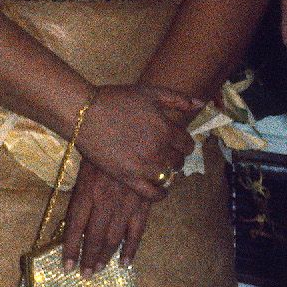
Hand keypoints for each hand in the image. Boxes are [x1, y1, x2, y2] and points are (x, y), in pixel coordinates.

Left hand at [62, 158, 154, 274]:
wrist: (136, 133)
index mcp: (87, 190)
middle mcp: (105, 201)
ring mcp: (126, 204)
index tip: (66, 267)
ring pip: (114, 238)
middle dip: (88, 258)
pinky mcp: (143, 204)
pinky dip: (131, 249)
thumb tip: (72, 221)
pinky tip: (125, 262)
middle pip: (94, 236)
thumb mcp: (86, 166)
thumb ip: (81, 193)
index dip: (70, 248)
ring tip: (98, 271)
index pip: (74, 226)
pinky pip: (137, 231)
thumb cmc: (104, 148)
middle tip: (84, 275)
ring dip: (105, 257)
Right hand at [72, 82, 198, 199]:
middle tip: (166, 155)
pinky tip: (160, 191)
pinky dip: (160, 194)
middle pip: (178, 161)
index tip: (178, 144)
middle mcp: (159, 149)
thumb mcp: (150, 92)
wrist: (85, 113)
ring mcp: (144, 166)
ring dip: (166, 173)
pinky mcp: (129, 178)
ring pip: (167, 176)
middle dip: (175, 158)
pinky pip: (152, 194)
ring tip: (159, 168)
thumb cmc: (116, 100)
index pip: (187, 144)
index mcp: (166, 129)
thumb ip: (178, 99)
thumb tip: (202, 103)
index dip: (184, 144)